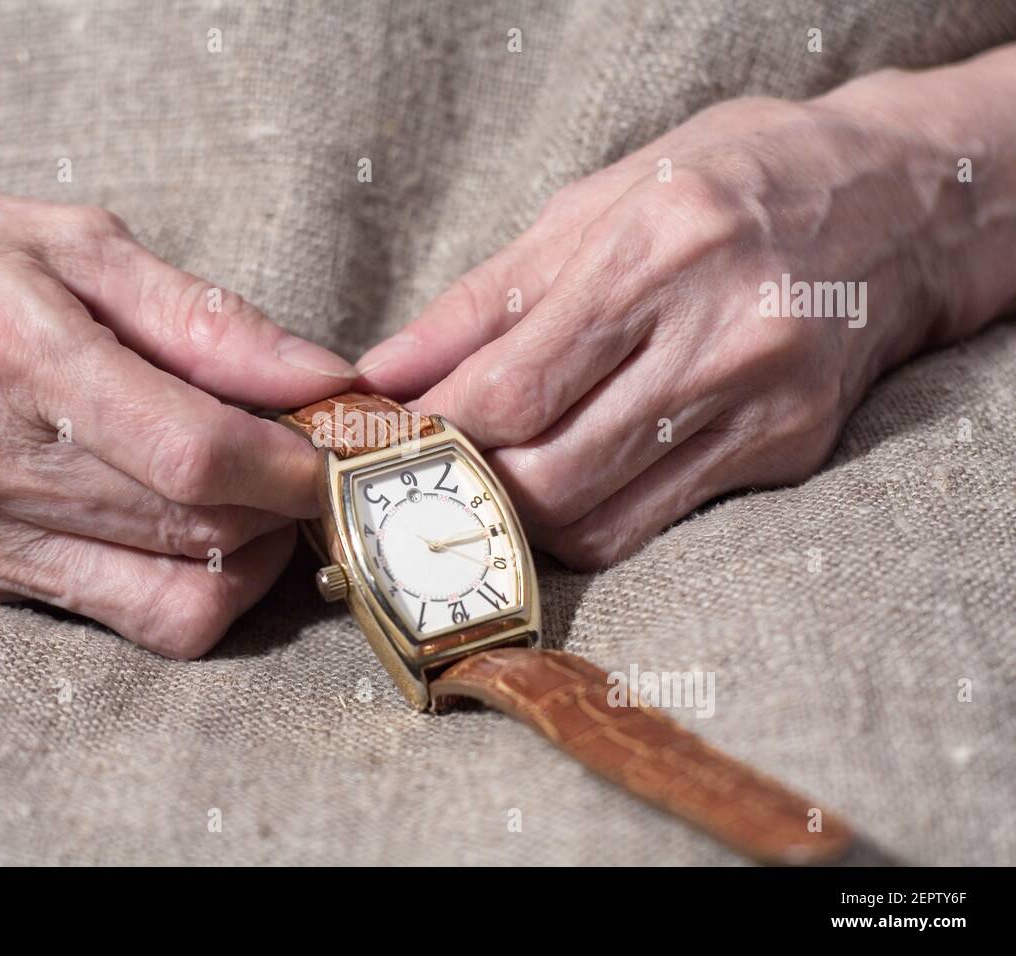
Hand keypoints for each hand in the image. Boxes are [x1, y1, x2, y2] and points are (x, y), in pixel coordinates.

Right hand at [0, 148, 355, 656]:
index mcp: (6, 352)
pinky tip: (189, 517)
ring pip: (162, 600)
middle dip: (282, 511)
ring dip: (243, 556)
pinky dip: (180, 576)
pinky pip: (113, 612)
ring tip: (256, 494)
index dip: (293, 469)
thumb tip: (323, 381)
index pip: (193, 455)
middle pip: (191, 532)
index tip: (338, 453)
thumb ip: (210, 322)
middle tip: (310, 465)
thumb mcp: (80, 243)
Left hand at [359, 75, 1009, 568]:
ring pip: (596, 520)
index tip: (376, 447)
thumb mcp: (595, 206)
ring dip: (513, 520)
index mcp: (659, 250)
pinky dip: (582, 522)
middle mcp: (722, 335)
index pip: (512, 387)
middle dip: (460, 490)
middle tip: (415, 477)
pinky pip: (653, 524)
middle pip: (549, 474)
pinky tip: (554, 489)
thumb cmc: (723, 185)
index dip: (428, 435)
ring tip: (475, 486)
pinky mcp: (786, 452)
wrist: (893, 204)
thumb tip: (386, 373)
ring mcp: (763, 405)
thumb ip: (482, 300)